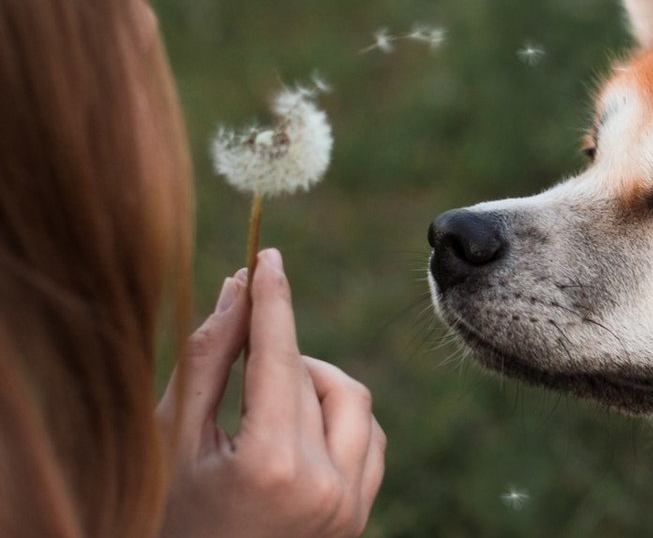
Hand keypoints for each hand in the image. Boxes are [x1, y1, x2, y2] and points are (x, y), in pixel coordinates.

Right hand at [156, 249, 385, 537]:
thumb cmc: (169, 520)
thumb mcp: (175, 443)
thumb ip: (208, 363)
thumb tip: (237, 289)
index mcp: (270, 467)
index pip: (279, 359)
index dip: (274, 300)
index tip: (267, 256)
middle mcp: (323, 486)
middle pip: (315, 377)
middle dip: (279, 354)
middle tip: (242, 356)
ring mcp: (350, 504)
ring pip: (353, 401)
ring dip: (314, 384)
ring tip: (264, 405)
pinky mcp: (361, 512)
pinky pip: (368, 436)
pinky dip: (338, 417)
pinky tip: (296, 430)